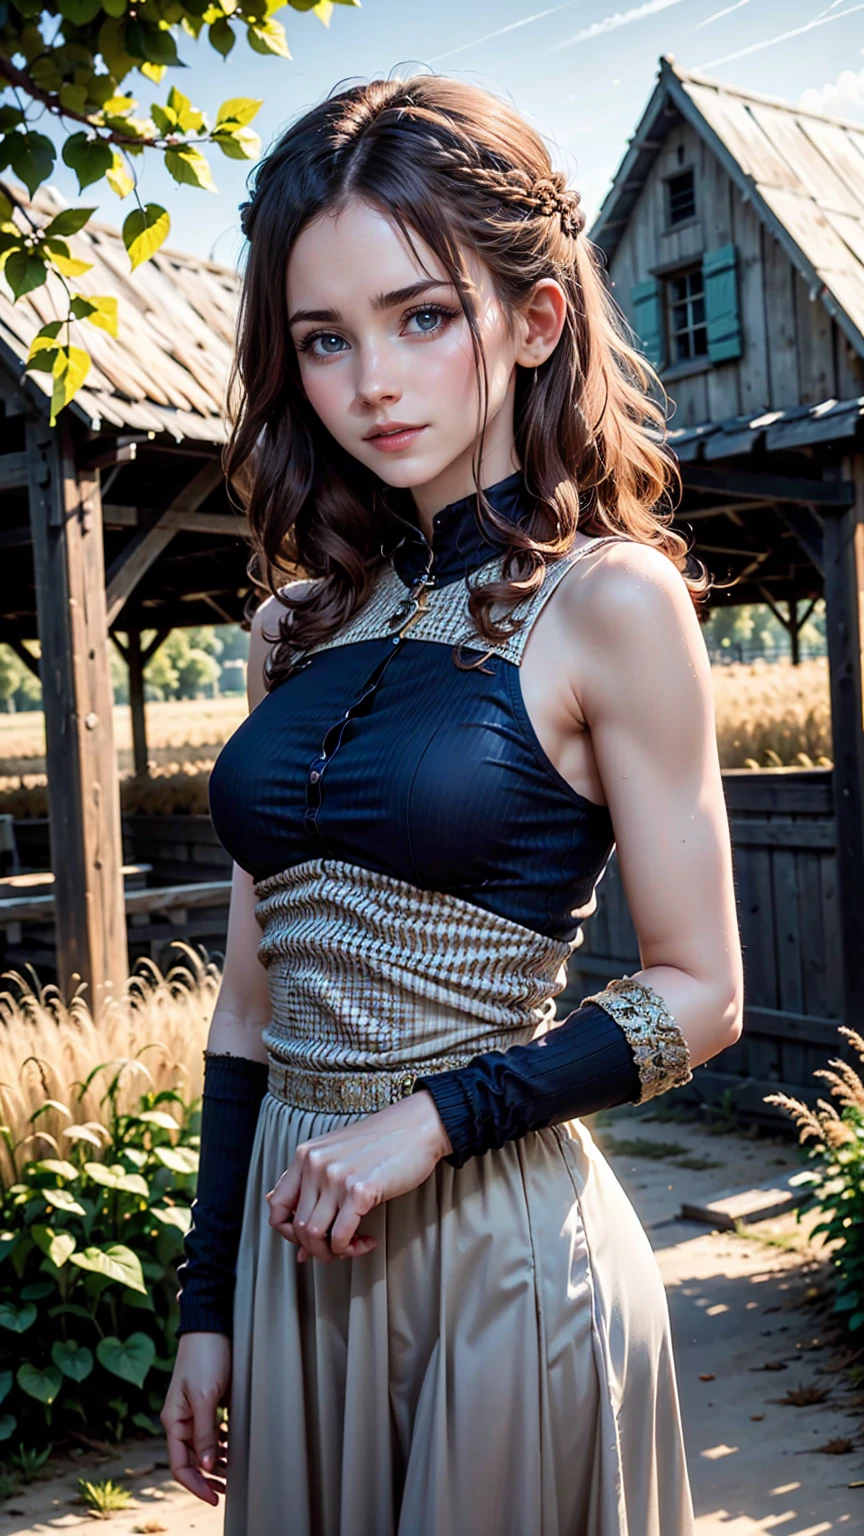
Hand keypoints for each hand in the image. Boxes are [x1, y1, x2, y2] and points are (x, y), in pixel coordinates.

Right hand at [161, 1332, 230, 1504]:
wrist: (210, 1325)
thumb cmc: (205, 1356)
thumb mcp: (206, 1397)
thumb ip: (205, 1432)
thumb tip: (207, 1465)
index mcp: (174, 1421)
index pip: (180, 1465)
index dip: (196, 1485)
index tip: (215, 1497)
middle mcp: (180, 1419)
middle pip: (191, 1459)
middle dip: (208, 1477)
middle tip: (228, 1490)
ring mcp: (192, 1411)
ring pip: (202, 1447)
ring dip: (217, 1461)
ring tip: (235, 1470)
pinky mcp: (206, 1402)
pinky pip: (210, 1431)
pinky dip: (221, 1443)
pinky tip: (233, 1446)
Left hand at [266, 1089, 451, 1262]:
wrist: (418, 1126)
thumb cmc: (381, 1144)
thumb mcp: (338, 1157)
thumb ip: (315, 1189)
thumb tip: (302, 1246)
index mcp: (305, 1155)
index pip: (275, 1206)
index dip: (288, 1232)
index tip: (309, 1239)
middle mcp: (314, 1164)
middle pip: (296, 1227)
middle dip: (316, 1248)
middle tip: (337, 1249)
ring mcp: (335, 1177)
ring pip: (313, 1235)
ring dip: (333, 1252)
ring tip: (353, 1246)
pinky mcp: (360, 1190)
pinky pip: (340, 1237)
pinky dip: (350, 1249)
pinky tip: (367, 1241)